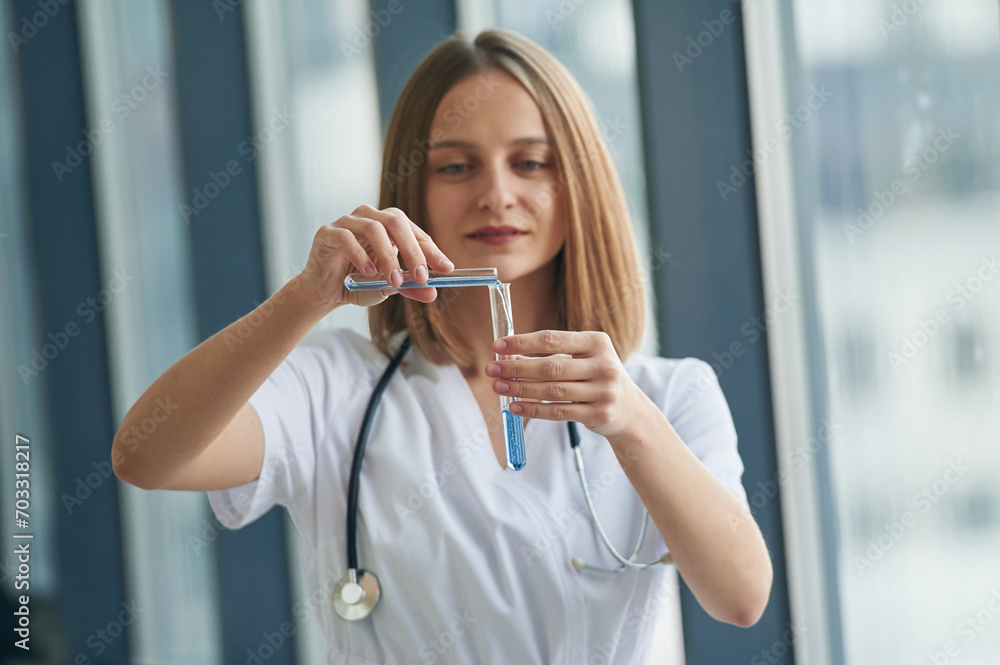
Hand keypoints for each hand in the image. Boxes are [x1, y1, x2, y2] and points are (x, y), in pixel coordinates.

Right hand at [293, 205, 454, 312]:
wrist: (324, 292)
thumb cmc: (357, 283)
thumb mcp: (388, 288)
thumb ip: (410, 288)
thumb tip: (433, 293)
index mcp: (387, 226)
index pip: (414, 232)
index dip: (431, 250)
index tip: (446, 269)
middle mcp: (369, 217)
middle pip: (396, 222)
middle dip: (413, 250)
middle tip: (421, 276)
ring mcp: (347, 222)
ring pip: (373, 228)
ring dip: (387, 256)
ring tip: (394, 280)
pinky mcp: (327, 232)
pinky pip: (346, 237)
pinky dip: (360, 255)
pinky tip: (368, 273)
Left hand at [486, 330, 642, 438]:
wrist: (629, 410)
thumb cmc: (597, 377)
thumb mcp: (582, 359)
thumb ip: (551, 356)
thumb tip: (510, 356)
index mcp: (597, 342)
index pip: (553, 339)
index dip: (523, 342)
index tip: (499, 345)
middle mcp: (603, 365)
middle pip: (550, 367)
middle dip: (516, 368)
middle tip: (492, 368)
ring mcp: (603, 391)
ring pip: (552, 391)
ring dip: (521, 388)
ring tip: (499, 387)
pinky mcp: (598, 414)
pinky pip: (558, 411)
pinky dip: (533, 409)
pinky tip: (515, 406)